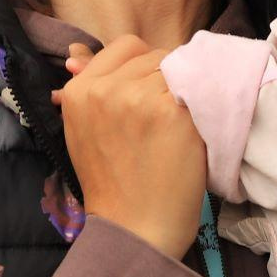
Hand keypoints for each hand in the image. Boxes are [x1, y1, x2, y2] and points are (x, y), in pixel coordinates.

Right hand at [49, 37, 205, 258]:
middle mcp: (104, 89)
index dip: (143, 67)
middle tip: (164, 118)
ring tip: (176, 127)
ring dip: (184, 90)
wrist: (134, 229)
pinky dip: (200, 106)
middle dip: (164, 79)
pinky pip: (197, 87)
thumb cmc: (113, 186)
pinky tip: (191, 132)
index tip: (149, 95)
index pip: (124, 46)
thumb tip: (77, 53)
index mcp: (77, 92)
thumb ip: (88, 90)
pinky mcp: (171, 110)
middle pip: (153, 55)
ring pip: (177, 68)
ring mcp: (137, 97)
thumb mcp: (84, 133)